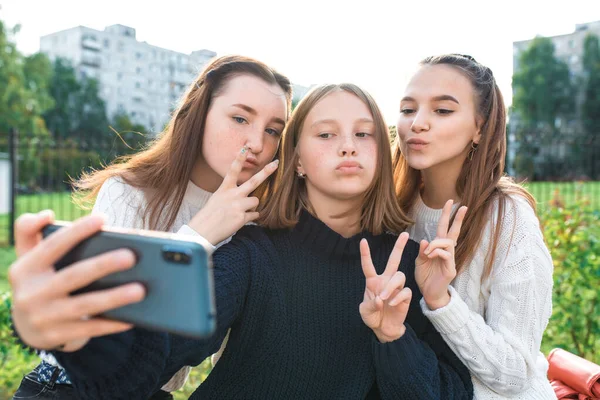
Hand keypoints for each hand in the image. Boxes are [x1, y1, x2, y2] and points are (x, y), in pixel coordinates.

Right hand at [9, 211, 144, 351]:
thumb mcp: (28, 257)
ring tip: (141, 289)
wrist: (24, 326)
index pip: (53, 245)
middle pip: (73, 276)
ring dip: (115, 297)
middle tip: (132, 256)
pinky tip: (133, 317)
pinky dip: (112, 323)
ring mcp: (44, 317)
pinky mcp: (56, 336)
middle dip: (103, 265)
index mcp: (25, 268)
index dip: (77, 231)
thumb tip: (46, 214)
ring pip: (85, 305)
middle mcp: (31, 293)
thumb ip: (29, 230)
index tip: (103, 218)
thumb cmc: (38, 280)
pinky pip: (91, 329)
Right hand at [187, 146, 278, 244]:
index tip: (245, 148)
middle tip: (275, 163)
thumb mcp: (217, 199)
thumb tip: (247, 197)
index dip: (239, 159)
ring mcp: (238, 206)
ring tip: (239, 212)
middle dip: (266, 172)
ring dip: (251, 207)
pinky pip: (254, 215)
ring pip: (256, 201)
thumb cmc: (208, 216)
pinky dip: (250, 218)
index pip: (233, 171)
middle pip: (253, 181)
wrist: (202, 232)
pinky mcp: (242, 218)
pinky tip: (239, 220)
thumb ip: (231, 194)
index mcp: (224, 189)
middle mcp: (232, 195)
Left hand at [359, 233, 411, 342]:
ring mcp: (396, 287)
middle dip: (399, 247)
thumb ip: (371, 304)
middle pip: (394, 260)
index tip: (362, 241)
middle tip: (405, 234)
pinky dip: (398, 297)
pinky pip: (405, 291)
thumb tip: (381, 298)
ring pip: (399, 275)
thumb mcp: (365, 311)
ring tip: (384, 297)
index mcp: (373, 281)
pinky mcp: (405, 296)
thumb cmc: (372, 317)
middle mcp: (386, 280)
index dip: (365, 254)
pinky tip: (393, 304)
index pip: (368, 265)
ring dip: (391, 286)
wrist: (383, 329)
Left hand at [415, 200, 466, 310]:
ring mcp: (450, 260)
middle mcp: (446, 252)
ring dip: (435, 243)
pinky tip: (430, 256)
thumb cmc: (425, 277)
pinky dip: (436, 252)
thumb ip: (423, 251)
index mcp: (438, 248)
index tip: (450, 202)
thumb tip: (425, 240)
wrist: (429, 295)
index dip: (447, 216)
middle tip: (462, 205)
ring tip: (427, 253)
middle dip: (456, 218)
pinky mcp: (451, 269)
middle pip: (453, 232)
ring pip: (447, 242)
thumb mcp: (420, 262)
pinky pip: (446, 254)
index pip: (443, 229)